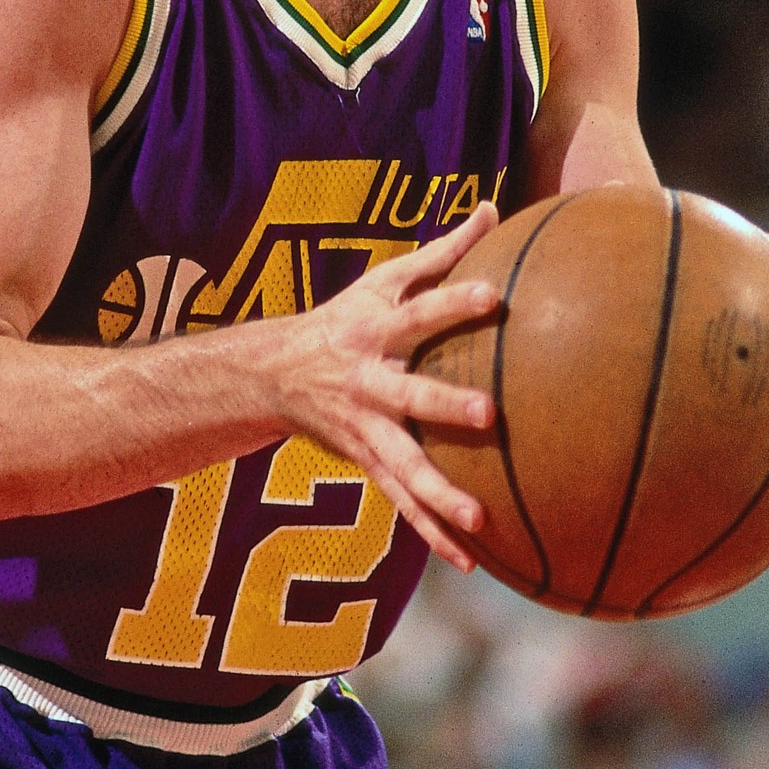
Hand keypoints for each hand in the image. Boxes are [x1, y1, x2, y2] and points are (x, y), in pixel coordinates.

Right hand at [275, 202, 501, 570]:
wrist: (274, 375)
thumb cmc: (346, 318)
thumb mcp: (383, 280)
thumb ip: (441, 251)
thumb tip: (491, 208)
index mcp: (374, 333)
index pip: (418, 312)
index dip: (452, 303)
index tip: (494, 295)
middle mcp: (369, 385)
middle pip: (409, 395)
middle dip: (445, 405)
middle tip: (489, 414)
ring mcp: (366, 430)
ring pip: (405, 466)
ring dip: (440, 494)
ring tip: (480, 519)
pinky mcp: (369, 464)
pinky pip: (404, 503)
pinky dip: (433, 533)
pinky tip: (471, 561)